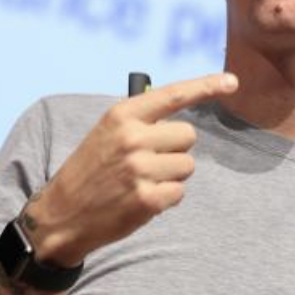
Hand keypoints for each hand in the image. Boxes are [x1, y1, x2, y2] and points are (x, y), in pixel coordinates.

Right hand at [24, 72, 238, 266]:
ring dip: (171, 175)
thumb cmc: (91, 169)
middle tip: (148, 161)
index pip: (174, 95)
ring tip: (141, 181)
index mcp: (122, 115)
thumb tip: (182, 114)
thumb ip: (142, 120)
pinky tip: (141, 198)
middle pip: (189, 135)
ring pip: (187, 166)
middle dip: (176, 149)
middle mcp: (132, 138)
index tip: (232, 81)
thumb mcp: (107, 132)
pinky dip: (166, 198)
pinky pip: (180, 192)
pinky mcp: (147, 199)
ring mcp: (140, 170)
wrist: (62, 213)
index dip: (206, 86)